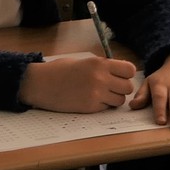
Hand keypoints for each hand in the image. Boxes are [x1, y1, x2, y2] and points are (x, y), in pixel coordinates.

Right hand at [21, 53, 137, 112]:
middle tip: (111, 88)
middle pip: (128, 87)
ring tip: (102, 95)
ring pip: (120, 100)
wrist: (40, 84)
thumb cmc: (59, 70)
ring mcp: (96, 94)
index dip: (126, 74)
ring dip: (114, 99)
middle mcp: (100, 78)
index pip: (129, 70)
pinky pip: (106, 108)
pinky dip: (102, 106)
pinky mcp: (90, 107)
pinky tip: (91, 100)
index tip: (120, 76)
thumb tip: (119, 73)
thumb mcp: (83, 61)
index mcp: (99, 64)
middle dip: (122, 88)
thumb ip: (102, 66)